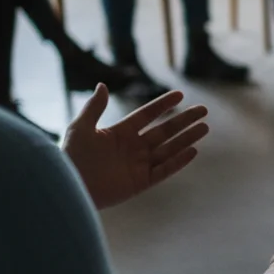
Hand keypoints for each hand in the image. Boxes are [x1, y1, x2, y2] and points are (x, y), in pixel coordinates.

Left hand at [62, 85, 208, 209]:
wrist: (68, 187)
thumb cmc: (70, 157)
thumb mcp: (80, 128)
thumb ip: (94, 108)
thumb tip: (102, 85)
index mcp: (120, 133)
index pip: (147, 115)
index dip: (163, 105)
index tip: (180, 94)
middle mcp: (132, 148)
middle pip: (165, 131)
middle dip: (184, 120)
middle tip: (203, 110)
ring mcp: (138, 165)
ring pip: (169, 149)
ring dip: (187, 138)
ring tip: (205, 127)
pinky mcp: (140, 183)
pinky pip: (164, 170)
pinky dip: (179, 161)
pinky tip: (193, 151)